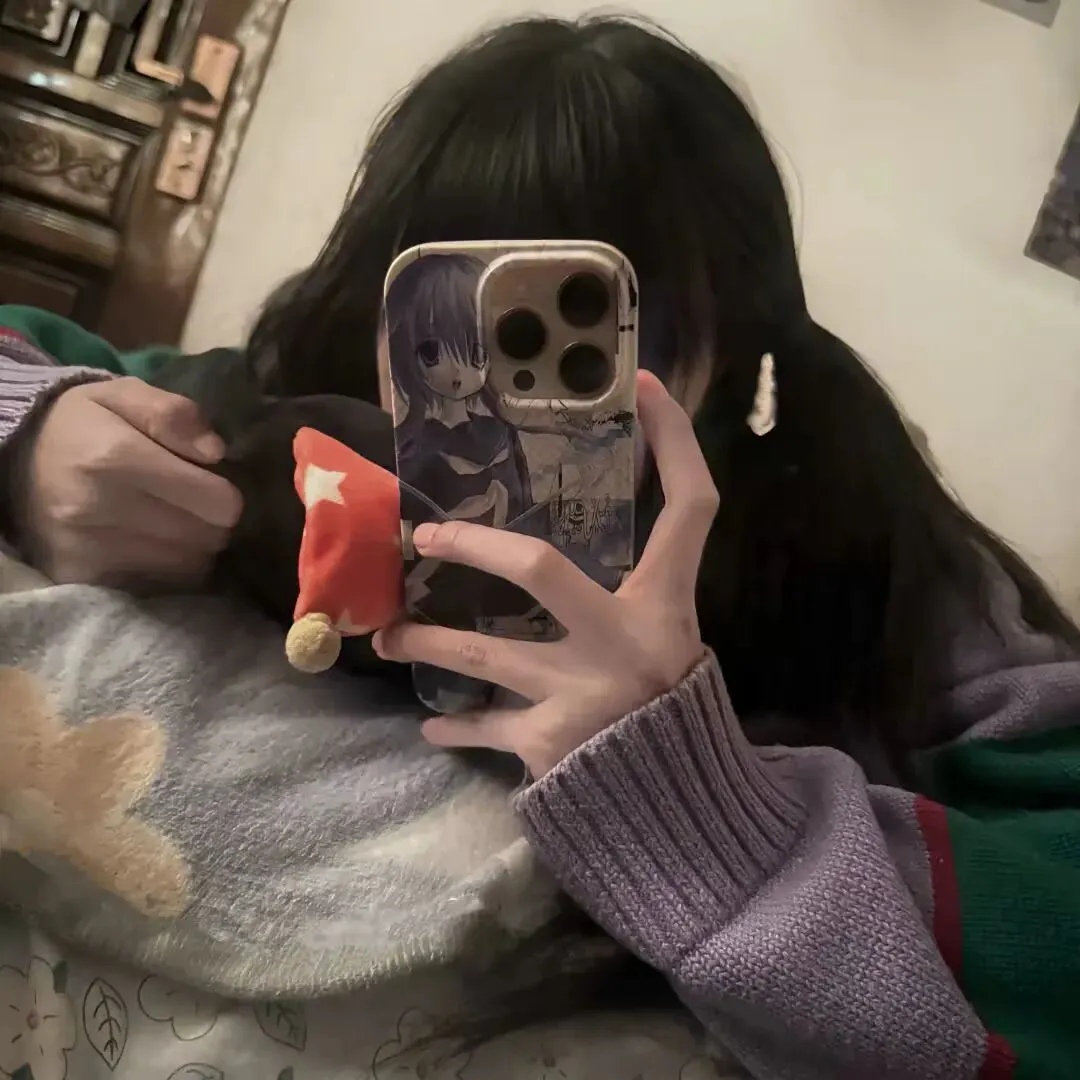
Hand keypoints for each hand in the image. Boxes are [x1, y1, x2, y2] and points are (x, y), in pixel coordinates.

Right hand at [13, 377, 242, 587]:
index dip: (227, 494)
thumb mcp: (123, 395)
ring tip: (172, 522)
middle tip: (195, 505)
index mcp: (114, 457)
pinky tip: (152, 544)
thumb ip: (173, 413)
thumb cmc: (81, 425)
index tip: (214, 485)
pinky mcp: (81, 578)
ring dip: (193, 547)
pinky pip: (158, 586)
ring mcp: (87, 549)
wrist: (11, 460)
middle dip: (212, 522)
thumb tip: (216, 451)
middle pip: (208, 538)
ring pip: (188, 566)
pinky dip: (166, 569)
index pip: (216, 502)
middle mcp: (98, 508)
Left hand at [373, 371, 718, 776]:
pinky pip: (485, 731)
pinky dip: (454, 729)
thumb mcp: (672, 641)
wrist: (682, 806)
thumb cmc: (677, 708)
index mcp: (664, 606)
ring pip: (484, 654)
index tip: (645, 387)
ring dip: (426, 642)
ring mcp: (579, 695)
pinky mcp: (548, 744)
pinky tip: (429, 727)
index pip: (690, 506)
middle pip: (540, 569)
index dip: (675, 442)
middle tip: (424, 534)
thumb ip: (641, 597)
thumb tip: (575, 558)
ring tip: (388, 638)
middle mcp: (622, 641)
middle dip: (475, 544)